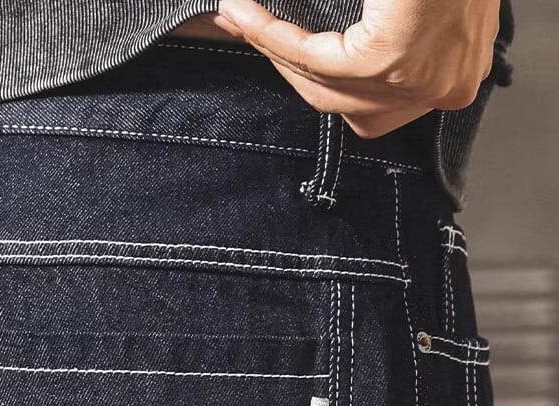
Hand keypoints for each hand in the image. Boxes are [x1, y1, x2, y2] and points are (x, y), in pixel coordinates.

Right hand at [214, 0, 500, 137]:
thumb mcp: (407, 11)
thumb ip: (372, 37)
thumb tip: (306, 50)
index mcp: (455, 73)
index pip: (365, 98)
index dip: (310, 70)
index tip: (268, 40)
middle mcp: (444, 87)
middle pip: (342, 104)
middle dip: (289, 66)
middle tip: (247, 26)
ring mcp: (421, 81)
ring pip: (323, 89)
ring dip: (275, 49)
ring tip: (240, 17)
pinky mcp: (390, 62)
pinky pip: (313, 59)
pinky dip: (274, 37)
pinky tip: (247, 15)